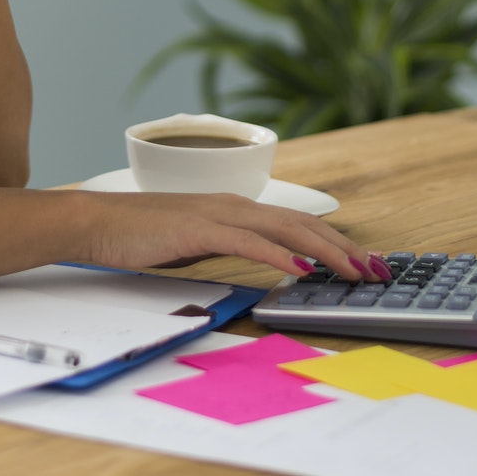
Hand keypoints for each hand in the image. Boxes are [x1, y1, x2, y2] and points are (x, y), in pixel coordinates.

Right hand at [72, 191, 392, 282]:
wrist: (97, 223)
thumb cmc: (141, 235)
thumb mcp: (197, 242)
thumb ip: (231, 247)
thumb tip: (265, 263)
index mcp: (236, 209)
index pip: (298, 223)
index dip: (336, 241)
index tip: (364, 262)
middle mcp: (234, 205)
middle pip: (304, 223)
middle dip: (346, 247)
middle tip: (379, 270)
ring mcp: (218, 214)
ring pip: (286, 229)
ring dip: (326, 250)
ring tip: (356, 270)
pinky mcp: (199, 229)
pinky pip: (248, 242)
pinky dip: (279, 253)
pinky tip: (301, 266)